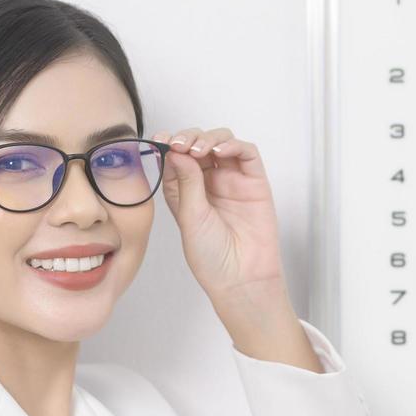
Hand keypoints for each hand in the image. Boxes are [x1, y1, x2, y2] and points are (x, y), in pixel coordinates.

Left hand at [151, 126, 289, 302]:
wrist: (241, 278)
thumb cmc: (211, 256)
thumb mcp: (190, 217)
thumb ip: (186, 182)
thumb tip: (177, 151)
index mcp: (186, 190)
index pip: (176, 156)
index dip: (167, 144)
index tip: (160, 140)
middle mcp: (208, 182)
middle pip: (199, 144)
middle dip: (188, 138)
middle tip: (180, 145)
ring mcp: (232, 180)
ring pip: (222, 142)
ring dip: (209, 138)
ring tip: (199, 149)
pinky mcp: (254, 182)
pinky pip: (247, 153)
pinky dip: (234, 145)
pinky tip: (220, 151)